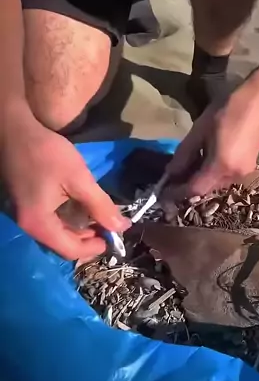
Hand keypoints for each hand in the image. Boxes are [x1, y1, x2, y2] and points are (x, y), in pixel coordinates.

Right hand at [0, 111, 129, 259]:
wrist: (14, 130)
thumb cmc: (46, 153)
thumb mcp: (79, 179)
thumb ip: (100, 205)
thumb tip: (121, 227)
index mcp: (39, 223)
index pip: (69, 250)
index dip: (93, 248)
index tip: (113, 237)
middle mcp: (28, 225)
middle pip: (61, 245)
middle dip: (87, 240)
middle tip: (108, 228)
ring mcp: (24, 215)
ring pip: (55, 234)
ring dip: (78, 230)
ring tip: (98, 219)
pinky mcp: (25, 205)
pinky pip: (48, 222)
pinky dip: (66, 221)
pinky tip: (80, 209)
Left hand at [166, 78, 258, 197]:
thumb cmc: (226, 111)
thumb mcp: (199, 131)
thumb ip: (183, 155)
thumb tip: (171, 173)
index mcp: (221, 166)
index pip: (195, 189)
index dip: (177, 192)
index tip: (164, 190)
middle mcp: (234, 176)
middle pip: (206, 189)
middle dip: (189, 184)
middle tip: (174, 175)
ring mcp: (244, 173)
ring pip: (216, 184)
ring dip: (201, 179)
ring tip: (190, 164)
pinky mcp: (249, 167)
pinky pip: (226, 177)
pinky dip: (213, 173)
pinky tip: (207, 159)